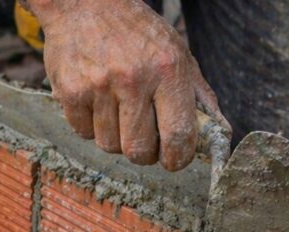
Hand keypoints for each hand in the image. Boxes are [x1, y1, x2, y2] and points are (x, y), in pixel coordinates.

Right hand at [25, 0, 223, 170]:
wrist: (84, 3)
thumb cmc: (136, 32)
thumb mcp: (177, 52)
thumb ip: (198, 95)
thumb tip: (219, 133)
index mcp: (168, 70)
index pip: (178, 136)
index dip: (176, 158)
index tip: (173, 159)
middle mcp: (134, 79)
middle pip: (140, 151)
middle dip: (144, 152)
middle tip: (143, 136)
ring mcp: (99, 86)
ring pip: (109, 146)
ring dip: (115, 136)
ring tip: (116, 108)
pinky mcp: (70, 91)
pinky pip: (83, 133)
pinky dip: (90, 125)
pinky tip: (95, 101)